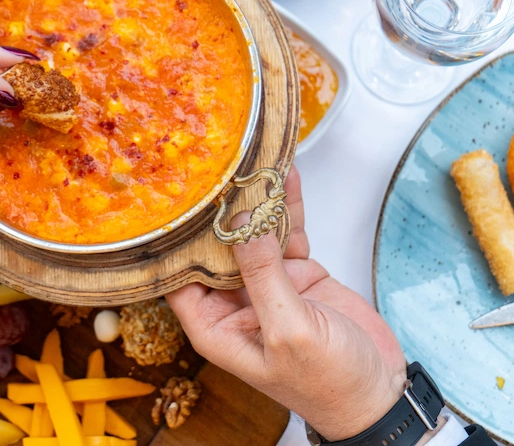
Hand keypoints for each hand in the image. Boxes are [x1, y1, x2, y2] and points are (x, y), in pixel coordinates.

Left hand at [167, 167, 407, 440]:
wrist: (380, 395)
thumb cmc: (329, 385)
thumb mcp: (290, 332)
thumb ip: (263, 277)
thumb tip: (240, 226)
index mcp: (214, 326)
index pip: (178, 276)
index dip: (175, 241)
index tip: (175, 201)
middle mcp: (233, 303)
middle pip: (214, 247)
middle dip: (216, 211)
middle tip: (214, 167)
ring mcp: (266, 285)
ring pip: (252, 234)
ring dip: (254, 201)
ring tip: (250, 160)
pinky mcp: (297, 274)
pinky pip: (287, 233)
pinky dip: (287, 207)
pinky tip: (284, 176)